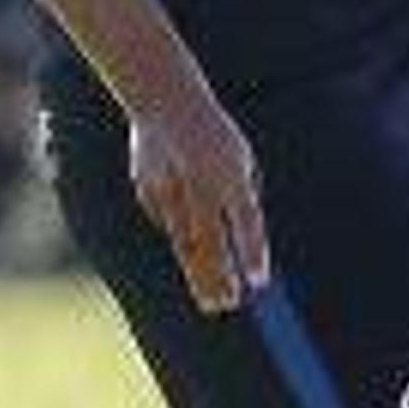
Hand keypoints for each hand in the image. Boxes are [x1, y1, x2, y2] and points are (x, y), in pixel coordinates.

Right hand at [127, 81, 268, 314]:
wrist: (167, 102)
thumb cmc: (215, 136)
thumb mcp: (240, 161)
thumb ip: (242, 197)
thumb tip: (245, 243)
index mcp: (232, 174)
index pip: (246, 222)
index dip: (253, 253)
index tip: (259, 284)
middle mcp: (201, 185)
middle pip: (212, 242)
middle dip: (221, 277)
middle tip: (230, 305)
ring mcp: (170, 191)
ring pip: (187, 244)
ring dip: (202, 276)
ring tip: (214, 303)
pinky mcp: (149, 192)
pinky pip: (168, 224)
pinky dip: (181, 238)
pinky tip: (191, 248)